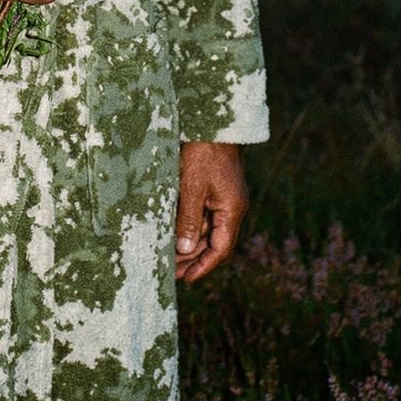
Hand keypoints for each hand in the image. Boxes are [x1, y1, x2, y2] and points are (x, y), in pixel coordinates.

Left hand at [175, 142, 247, 283]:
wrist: (211, 120)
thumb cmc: (202, 152)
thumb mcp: (192, 187)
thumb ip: (189, 219)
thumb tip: (184, 249)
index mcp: (232, 210)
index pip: (221, 249)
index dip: (204, 266)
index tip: (187, 280)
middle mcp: (231, 207)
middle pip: (214, 243)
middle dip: (194, 259)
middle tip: (171, 272)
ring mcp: (224, 198)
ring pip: (208, 230)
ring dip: (190, 245)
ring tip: (169, 258)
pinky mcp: (214, 189)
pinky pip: (204, 216)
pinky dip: (190, 228)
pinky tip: (174, 234)